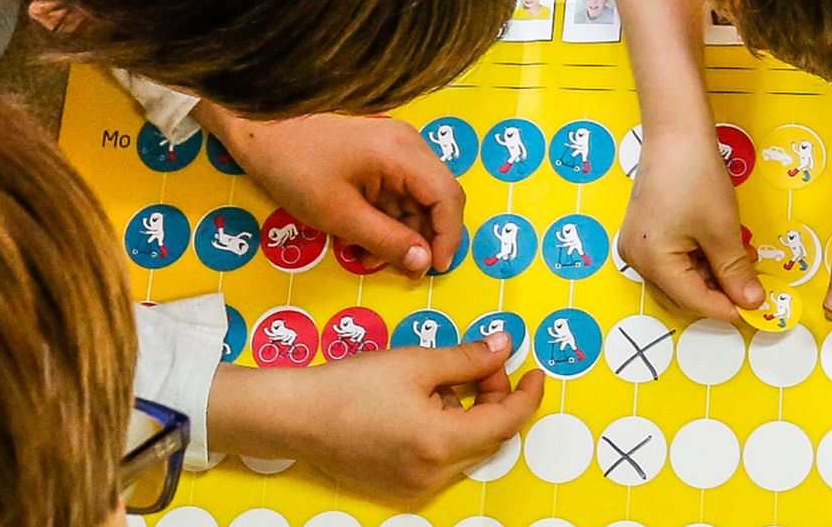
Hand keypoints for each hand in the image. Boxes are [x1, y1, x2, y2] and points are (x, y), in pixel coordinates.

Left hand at [202, 106, 463, 276]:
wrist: (257, 128)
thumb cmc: (295, 168)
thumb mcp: (339, 214)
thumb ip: (387, 240)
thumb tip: (424, 263)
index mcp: (403, 152)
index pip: (448, 196)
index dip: (449, 236)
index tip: (434, 269)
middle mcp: (407, 144)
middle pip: (435, 197)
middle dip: (421, 237)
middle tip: (399, 269)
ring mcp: (392, 146)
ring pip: (414, 198)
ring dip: (399, 231)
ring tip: (366, 256)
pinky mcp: (377, 153)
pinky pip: (395, 190)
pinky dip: (385, 217)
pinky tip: (359, 238)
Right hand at [209, 334, 544, 505]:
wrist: (296, 416)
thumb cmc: (351, 386)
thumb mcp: (416, 363)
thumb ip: (467, 358)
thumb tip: (504, 347)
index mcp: (442, 443)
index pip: (507, 422)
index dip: (527, 395)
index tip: (535, 371)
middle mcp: (433, 473)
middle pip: (488, 436)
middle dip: (494, 397)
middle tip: (482, 362)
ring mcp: (416, 484)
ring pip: (465, 446)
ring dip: (469, 412)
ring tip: (442, 378)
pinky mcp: (400, 485)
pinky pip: (441, 456)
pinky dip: (446, 428)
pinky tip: (424, 402)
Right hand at [618, 124, 760, 320]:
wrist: (676, 131)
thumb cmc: (696, 177)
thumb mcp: (722, 229)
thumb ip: (736, 272)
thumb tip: (753, 303)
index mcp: (651, 261)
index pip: (693, 301)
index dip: (727, 309)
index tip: (756, 311)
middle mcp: (637, 258)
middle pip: (684, 291)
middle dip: (721, 289)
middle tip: (754, 282)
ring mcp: (638, 243)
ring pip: (682, 274)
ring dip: (715, 272)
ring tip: (746, 256)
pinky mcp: (645, 229)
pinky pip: (675, 256)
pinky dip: (701, 256)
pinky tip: (725, 244)